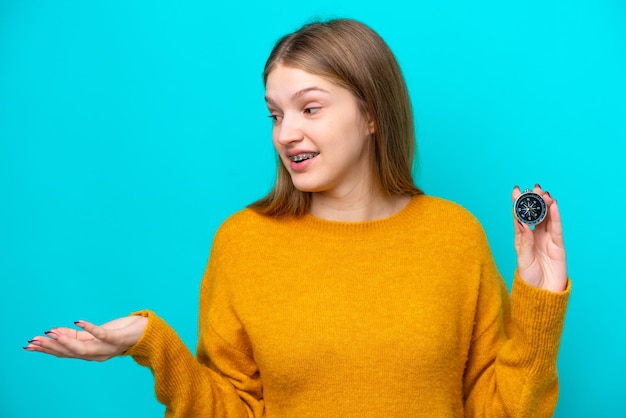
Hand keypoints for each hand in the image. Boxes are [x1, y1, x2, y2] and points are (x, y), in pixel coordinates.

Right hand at [24, 315, 147, 360]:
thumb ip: (75, 335)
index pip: (64, 353)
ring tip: (51, 333)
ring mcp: (108, 347)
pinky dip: (90, 329)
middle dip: (51, 347)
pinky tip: (78, 321)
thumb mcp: (94, 334)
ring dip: (66, 341)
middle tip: (34, 341)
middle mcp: (97, 354)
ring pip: (83, 348)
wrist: (147, 333)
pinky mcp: (118, 338)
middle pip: (70, 353)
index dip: (47, 349)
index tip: (29, 344)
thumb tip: (54, 331)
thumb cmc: (119, 332)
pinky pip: (102, 334)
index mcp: (90, 353)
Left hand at [512, 184, 567, 292]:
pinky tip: (554, 205)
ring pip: (547, 219)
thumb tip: (523, 224)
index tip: (516, 190)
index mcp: (522, 238)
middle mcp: (534, 236)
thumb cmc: (529, 279)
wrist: (542, 294)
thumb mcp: (523, 260)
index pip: (520, 217)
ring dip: (546, 205)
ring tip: (544, 193)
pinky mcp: (558, 246)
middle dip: (535, 200)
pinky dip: (556, 217)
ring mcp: (547, 240)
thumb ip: (524, 242)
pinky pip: (557, 229)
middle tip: (533, 187)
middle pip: (535, 214)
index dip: (518, 204)